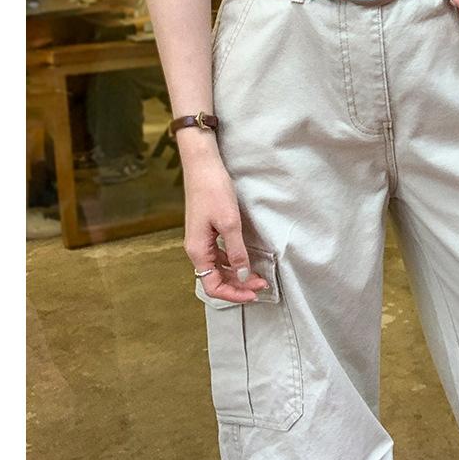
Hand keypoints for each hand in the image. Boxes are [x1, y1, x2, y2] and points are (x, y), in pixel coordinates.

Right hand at [183, 155, 269, 303]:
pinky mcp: (206, 231)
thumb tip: (243, 277)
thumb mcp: (230, 223)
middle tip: (261, 284)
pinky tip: (245, 260)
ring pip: (217, 268)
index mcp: (198, 251)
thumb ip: (237, 253)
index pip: (212, 286)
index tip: (254, 293)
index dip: (233, 294)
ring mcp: (200, 240)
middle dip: (238, 286)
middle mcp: (196, 249)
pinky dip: (232, 262)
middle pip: (215, 279)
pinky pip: (218, 255)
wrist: (202, 165)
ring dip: (236, 275)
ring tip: (257, 275)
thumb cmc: (213, 190)